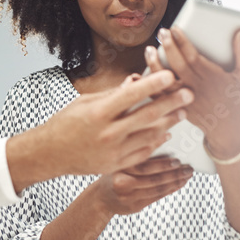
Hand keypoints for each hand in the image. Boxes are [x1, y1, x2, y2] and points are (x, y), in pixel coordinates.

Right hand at [43, 69, 191, 174]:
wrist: (50, 154)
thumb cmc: (66, 123)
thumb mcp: (86, 102)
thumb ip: (113, 94)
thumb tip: (136, 81)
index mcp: (98, 112)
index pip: (131, 94)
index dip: (153, 84)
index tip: (170, 74)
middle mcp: (107, 132)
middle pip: (147, 116)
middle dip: (171, 103)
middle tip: (188, 94)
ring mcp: (112, 151)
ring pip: (149, 136)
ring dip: (168, 123)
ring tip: (181, 113)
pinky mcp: (115, 164)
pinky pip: (142, 153)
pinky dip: (156, 142)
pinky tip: (165, 133)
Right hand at [93, 156, 192, 216]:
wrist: (101, 199)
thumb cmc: (114, 175)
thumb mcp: (120, 162)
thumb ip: (137, 156)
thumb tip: (165, 148)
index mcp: (119, 168)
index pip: (145, 166)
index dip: (163, 164)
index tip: (178, 159)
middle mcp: (123, 183)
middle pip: (154, 179)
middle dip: (175, 173)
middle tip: (189, 168)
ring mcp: (129, 197)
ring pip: (158, 189)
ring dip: (176, 182)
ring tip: (187, 175)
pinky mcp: (135, 206)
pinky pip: (157, 197)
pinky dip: (170, 190)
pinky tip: (179, 184)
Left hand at [147, 26, 239, 155]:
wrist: (227, 128)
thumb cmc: (236, 99)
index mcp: (212, 78)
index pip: (193, 57)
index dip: (182, 42)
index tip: (175, 29)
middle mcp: (196, 88)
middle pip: (178, 65)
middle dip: (168, 47)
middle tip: (162, 32)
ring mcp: (184, 99)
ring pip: (165, 81)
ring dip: (155, 64)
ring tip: (149, 49)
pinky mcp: (176, 107)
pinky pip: (159, 97)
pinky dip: (149, 87)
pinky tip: (141, 74)